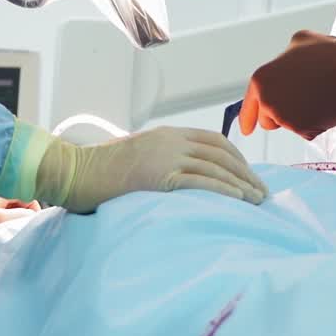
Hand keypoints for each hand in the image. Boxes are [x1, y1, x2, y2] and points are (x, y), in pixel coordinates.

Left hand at [0, 194, 38, 265]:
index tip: (33, 224)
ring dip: (7, 229)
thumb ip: (18, 216)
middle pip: (13, 209)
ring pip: (1, 221)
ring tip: (7, 242)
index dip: (32, 209)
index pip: (22, 197)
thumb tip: (35, 217)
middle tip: (21, 235)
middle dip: (20, 220)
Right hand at [35, 127, 268, 213]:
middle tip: (262, 192)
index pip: (214, 141)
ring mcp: (165, 155)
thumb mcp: (139, 156)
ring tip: (257, 201)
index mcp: (168, 134)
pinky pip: (199, 181)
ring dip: (241, 184)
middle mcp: (171, 140)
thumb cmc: (101, 170)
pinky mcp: (158, 175)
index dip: (237, 159)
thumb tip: (183, 179)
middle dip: (246, 173)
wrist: (73, 171)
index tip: (250, 176)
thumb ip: (162, 160)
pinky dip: (223, 189)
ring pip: (215, 167)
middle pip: (221, 154)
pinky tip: (237, 200)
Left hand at [239, 30, 335, 140]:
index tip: (246, 129)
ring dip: (297, 117)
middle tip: (300, 97)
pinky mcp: (303, 130)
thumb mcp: (297, 42)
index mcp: (261, 79)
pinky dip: (314, 123)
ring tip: (315, 96)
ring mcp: (285, 117)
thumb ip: (281, 59)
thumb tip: (282, 66)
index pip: (248, 106)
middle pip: (267, 120)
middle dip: (279, 114)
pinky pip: (305, 131)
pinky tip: (324, 105)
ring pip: (288, 125)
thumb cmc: (327, 52)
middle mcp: (268, 101)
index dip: (247, 118)